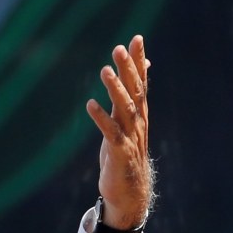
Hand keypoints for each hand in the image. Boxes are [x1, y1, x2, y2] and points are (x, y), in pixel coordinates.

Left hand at [85, 35, 152, 230]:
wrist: (130, 193)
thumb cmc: (125, 155)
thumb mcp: (127, 124)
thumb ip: (129, 99)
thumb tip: (139, 74)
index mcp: (139, 115)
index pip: (141, 82)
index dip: (138, 61)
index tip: (136, 38)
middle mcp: (138, 123)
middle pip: (135, 91)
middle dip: (128, 69)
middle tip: (119, 48)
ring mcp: (131, 138)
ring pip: (125, 109)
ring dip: (115, 89)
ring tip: (105, 70)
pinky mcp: (119, 153)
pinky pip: (110, 133)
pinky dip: (101, 118)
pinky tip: (90, 105)